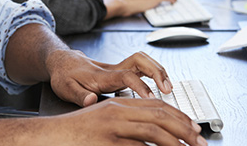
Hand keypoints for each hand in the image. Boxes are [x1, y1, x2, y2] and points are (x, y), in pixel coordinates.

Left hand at [44, 51, 204, 144]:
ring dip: (158, 70)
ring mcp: (117, 68)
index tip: (150, 97)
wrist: (61, 62)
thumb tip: (91, 101)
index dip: (140, 85)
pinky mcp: (119, 70)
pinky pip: (141, 66)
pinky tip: (161, 83)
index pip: (126, 76)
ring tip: (169, 87)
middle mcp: (112, 69)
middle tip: (168, 88)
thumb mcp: (65, 88)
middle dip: (156, 72)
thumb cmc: (64, 76)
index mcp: (102, 76)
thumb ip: (78, 95)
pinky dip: (154, 72)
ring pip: (143, 61)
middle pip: (139, 61)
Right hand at [47, 97, 204, 145]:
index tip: (194, 129)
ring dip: (175, 143)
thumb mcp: (103, 122)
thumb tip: (151, 138)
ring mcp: (110, 127)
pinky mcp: (104, 142)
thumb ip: (126, 124)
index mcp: (117, 105)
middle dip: (184, 129)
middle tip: (199, 143)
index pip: (156, 105)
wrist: (46, 137)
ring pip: (152, 131)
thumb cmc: (74, 134)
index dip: (179, 116)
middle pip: (159, 116)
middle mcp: (115, 112)